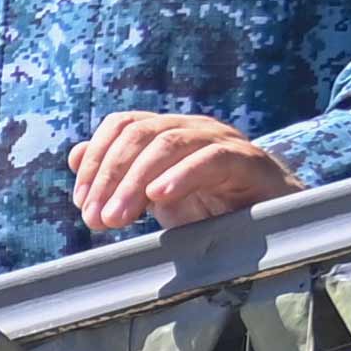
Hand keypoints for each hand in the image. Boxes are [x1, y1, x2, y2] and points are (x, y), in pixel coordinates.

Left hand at [69, 112, 303, 231]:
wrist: (277, 226)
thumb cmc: (216, 211)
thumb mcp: (159, 197)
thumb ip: (121, 177)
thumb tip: (74, 155)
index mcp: (172, 133)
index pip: (123, 125)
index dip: (96, 159)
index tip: (81, 202)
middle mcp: (196, 128)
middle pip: (140, 132)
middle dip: (110, 175)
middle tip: (96, 220)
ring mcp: (225, 141)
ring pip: (169, 142)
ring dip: (134, 182)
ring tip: (117, 219)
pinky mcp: (250, 162)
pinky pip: (213, 158)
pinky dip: (182, 175)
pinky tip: (160, 198)